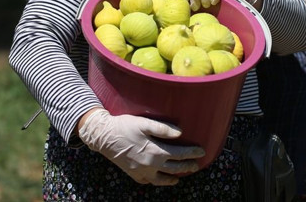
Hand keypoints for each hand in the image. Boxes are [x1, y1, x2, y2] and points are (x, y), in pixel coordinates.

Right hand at [78, 109, 203, 184]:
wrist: (103, 137)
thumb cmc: (124, 126)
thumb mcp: (144, 123)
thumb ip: (163, 129)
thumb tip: (180, 133)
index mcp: (154, 151)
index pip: (179, 154)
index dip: (192, 153)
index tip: (202, 151)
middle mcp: (150, 165)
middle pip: (174, 168)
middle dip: (187, 166)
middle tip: (197, 165)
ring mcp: (141, 172)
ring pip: (162, 179)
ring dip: (174, 177)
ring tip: (181, 176)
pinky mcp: (133, 174)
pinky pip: (149, 182)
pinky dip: (158, 181)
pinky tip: (161, 179)